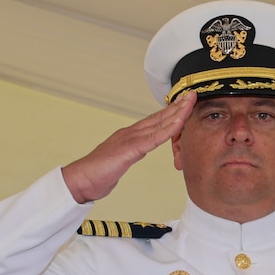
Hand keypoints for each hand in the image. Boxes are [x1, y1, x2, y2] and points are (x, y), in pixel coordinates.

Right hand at [60, 93, 196, 202]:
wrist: (82, 179)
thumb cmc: (99, 173)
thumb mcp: (121, 160)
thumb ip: (132, 153)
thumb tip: (140, 150)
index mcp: (129, 135)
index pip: (154, 121)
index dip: (170, 111)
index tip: (184, 103)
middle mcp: (131, 133)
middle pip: (159, 117)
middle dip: (177, 106)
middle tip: (192, 95)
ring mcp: (130, 139)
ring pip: (158, 124)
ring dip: (176, 112)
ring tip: (190, 102)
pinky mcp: (129, 149)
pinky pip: (153, 138)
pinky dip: (168, 129)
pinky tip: (179, 122)